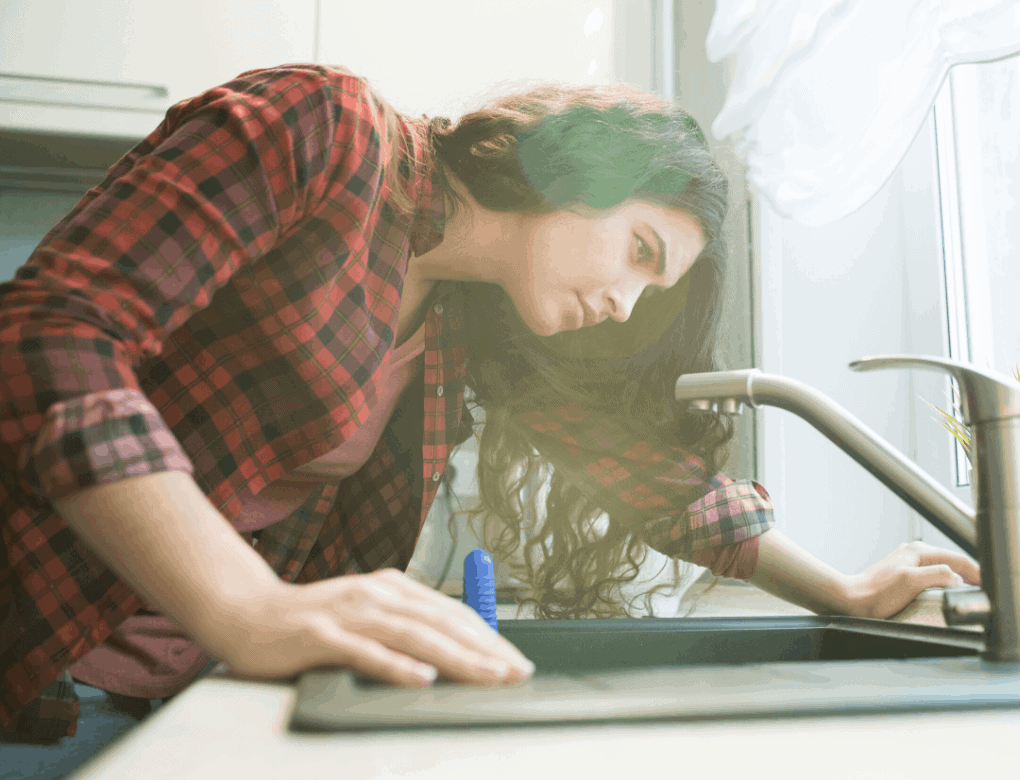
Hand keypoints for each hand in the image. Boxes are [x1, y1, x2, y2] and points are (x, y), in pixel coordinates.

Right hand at [217, 568, 534, 687]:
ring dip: (456, 657)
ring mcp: (349, 613)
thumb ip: (403, 624)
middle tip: (516, 672)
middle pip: (440, 622)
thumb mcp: (365, 612)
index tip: (514, 660)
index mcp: (391, 587)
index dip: (487, 636)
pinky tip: (422, 679)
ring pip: (413, 636)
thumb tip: (453, 648)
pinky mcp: (322, 636)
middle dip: (484, 649)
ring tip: (487, 675)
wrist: (246, 612)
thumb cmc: (311, 621)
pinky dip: (397, 666)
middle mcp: (375, 594)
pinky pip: (366, 653)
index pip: (451, 612)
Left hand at [846, 541, 981, 618]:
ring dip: (955, 578)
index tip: (984, 583)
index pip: (956, 558)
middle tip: (980, 588)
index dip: (974, 571)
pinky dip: (942, 583)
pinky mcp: (904, 576)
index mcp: (918, 551)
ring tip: (966, 591)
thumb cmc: (876, 593)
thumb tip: (956, 577)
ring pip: (941, 569)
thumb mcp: (912, 581)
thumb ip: (938, 575)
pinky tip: (944, 592)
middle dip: (967, 574)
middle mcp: (913, 554)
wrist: (852, 599)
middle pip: (950, 562)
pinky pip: (931, 577)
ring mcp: (908, 564)